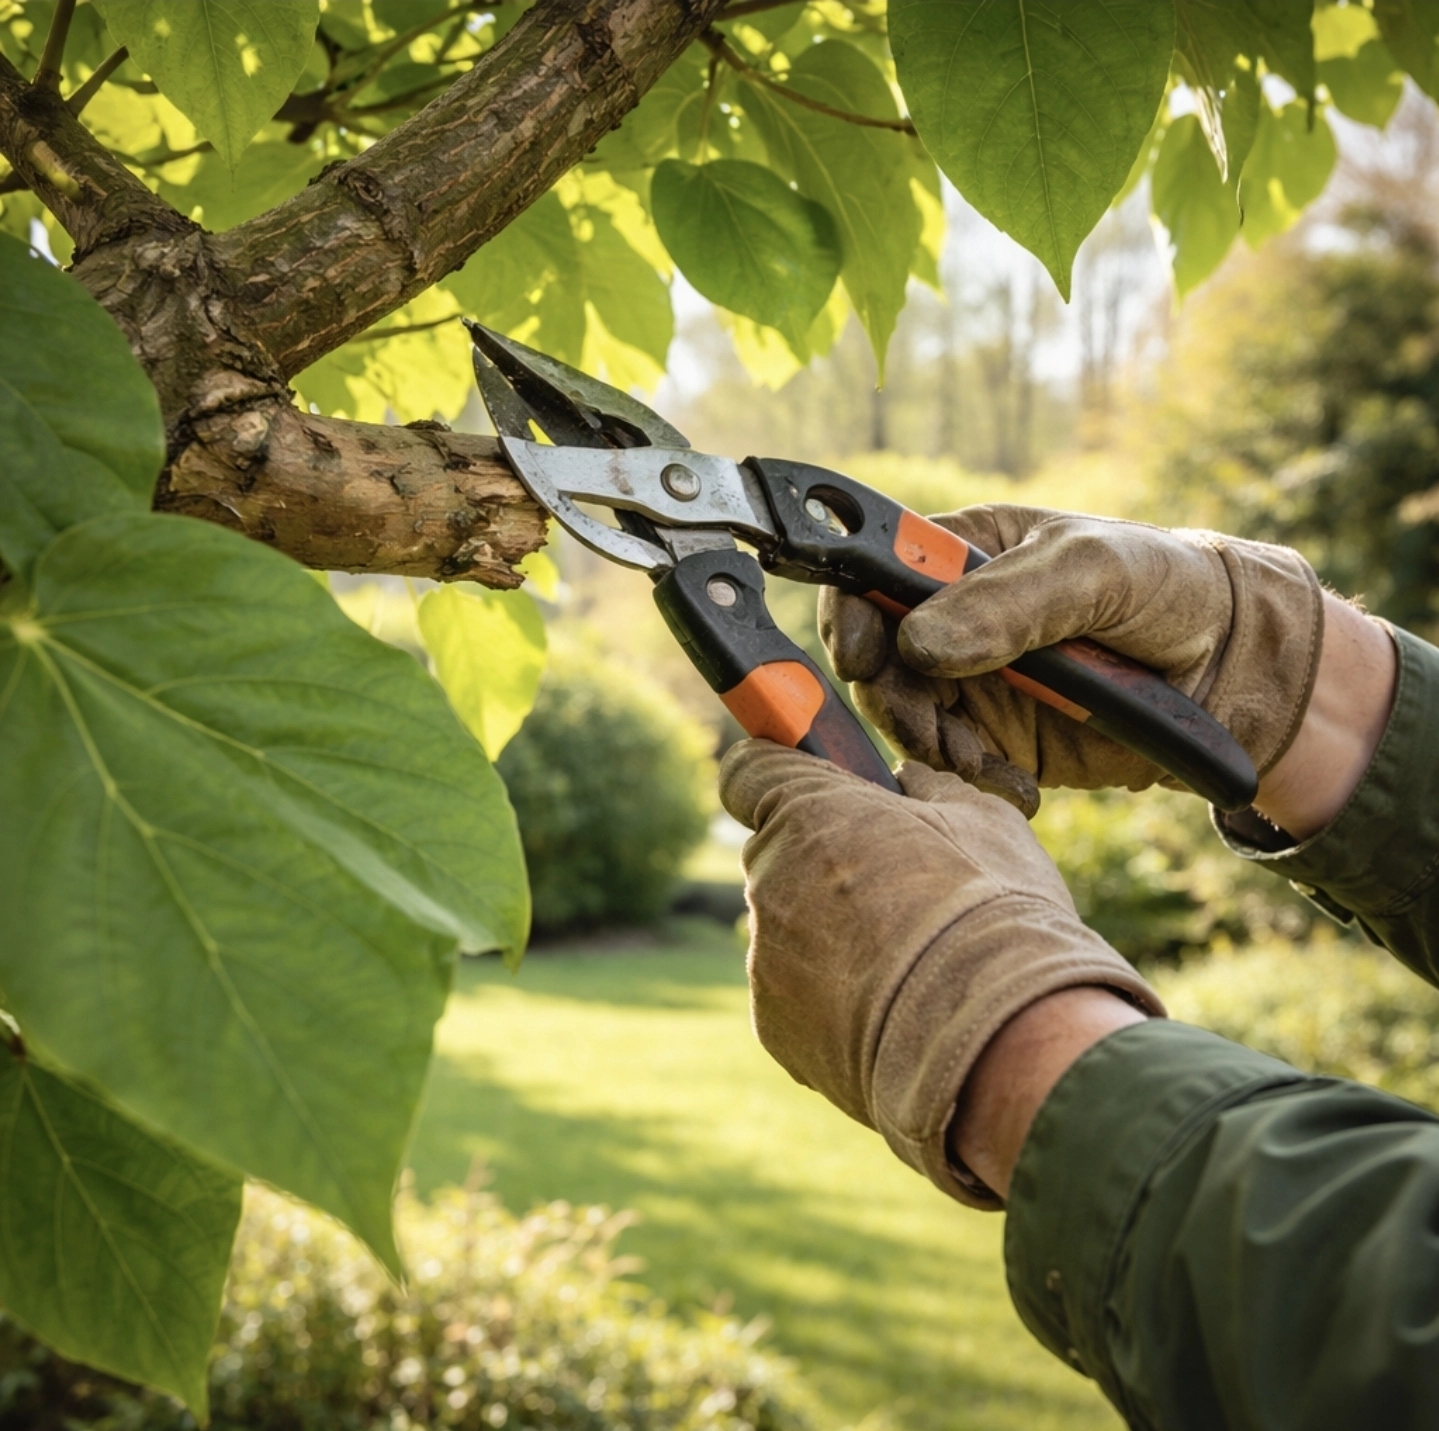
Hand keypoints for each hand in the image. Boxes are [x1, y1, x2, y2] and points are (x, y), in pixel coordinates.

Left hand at [719, 739, 1161, 1206]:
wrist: (995, 1038)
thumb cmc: (993, 910)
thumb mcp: (983, 818)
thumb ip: (928, 787)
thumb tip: (909, 780)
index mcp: (806, 810)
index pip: (749, 772)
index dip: (781, 776)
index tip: (816, 791)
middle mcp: (768, 878)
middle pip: (776, 854)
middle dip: (821, 863)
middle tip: (896, 889)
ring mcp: (764, 956)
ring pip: (786, 930)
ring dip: (828, 937)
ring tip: (908, 966)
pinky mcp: (772, 1026)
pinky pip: (793, 997)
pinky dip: (830, 1001)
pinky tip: (893, 1013)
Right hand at [819, 505, 1323, 797]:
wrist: (1232, 668)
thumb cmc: (1165, 586)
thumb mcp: (1093, 572)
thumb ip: (1008, 602)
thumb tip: (919, 642)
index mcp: (960, 554)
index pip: (870, 573)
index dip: (850, 614)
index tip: (861, 657)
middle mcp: (951, 617)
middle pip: (874, 658)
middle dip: (893, 699)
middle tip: (932, 728)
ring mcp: (970, 681)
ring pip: (906, 718)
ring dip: (933, 746)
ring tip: (986, 763)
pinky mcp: (995, 738)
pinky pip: (953, 766)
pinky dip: (974, 782)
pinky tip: (1021, 787)